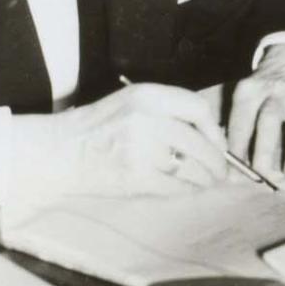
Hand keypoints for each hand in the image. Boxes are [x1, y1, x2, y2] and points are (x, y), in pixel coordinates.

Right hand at [10, 82, 227, 201]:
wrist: (62, 152)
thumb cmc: (100, 127)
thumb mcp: (132, 102)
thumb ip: (168, 111)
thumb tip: (211, 134)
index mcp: (147, 95)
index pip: (198, 107)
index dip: (213, 128)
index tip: (216, 142)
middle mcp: (147, 119)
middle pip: (201, 143)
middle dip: (216, 161)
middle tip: (221, 172)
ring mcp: (141, 150)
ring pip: (192, 169)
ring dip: (204, 179)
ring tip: (206, 181)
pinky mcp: (136, 178)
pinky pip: (176, 187)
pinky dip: (186, 190)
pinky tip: (185, 188)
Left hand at [226, 44, 284, 178]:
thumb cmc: (264, 90)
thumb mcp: (248, 96)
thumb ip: (241, 128)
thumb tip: (234, 172)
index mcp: (251, 91)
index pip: (241, 119)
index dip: (236, 147)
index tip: (233, 174)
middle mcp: (276, 93)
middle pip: (269, 119)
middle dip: (264, 147)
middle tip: (261, 172)